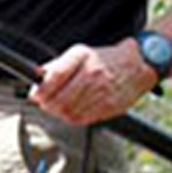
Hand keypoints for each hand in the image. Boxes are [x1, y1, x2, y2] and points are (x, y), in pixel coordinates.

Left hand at [29, 42, 156, 124]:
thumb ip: (58, 65)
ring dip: (57, 112)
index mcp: (83, 58)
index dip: (40, 90)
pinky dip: (70, 118)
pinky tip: (69, 111)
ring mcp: (101, 93)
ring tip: (55, 107)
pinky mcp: (107, 107)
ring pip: (68, 112)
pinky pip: (81, 119)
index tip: (35, 94)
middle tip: (43, 102)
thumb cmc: (106, 59)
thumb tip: (37, 74)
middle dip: (46, 104)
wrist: (136, 67)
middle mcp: (92, 75)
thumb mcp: (80, 53)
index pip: (55, 77)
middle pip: (59, 99)